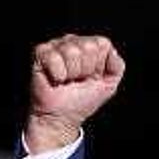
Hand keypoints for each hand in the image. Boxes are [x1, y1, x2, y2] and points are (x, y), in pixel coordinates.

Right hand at [26, 34, 124, 152]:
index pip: (102, 43)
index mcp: (90, 46)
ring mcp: (57, 45)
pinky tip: (56, 79)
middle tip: (77, 80)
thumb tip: (112, 51)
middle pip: (88, 47)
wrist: (62, 117)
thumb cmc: (82, 101)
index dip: (98, 65)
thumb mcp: (108, 85)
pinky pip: (54, 57)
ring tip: (67, 81)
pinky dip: (57, 74)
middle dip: (85, 70)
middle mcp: (73, 42)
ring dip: (71, 74)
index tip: (90, 77)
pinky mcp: (41, 53)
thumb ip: (117, 66)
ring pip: (72, 52)